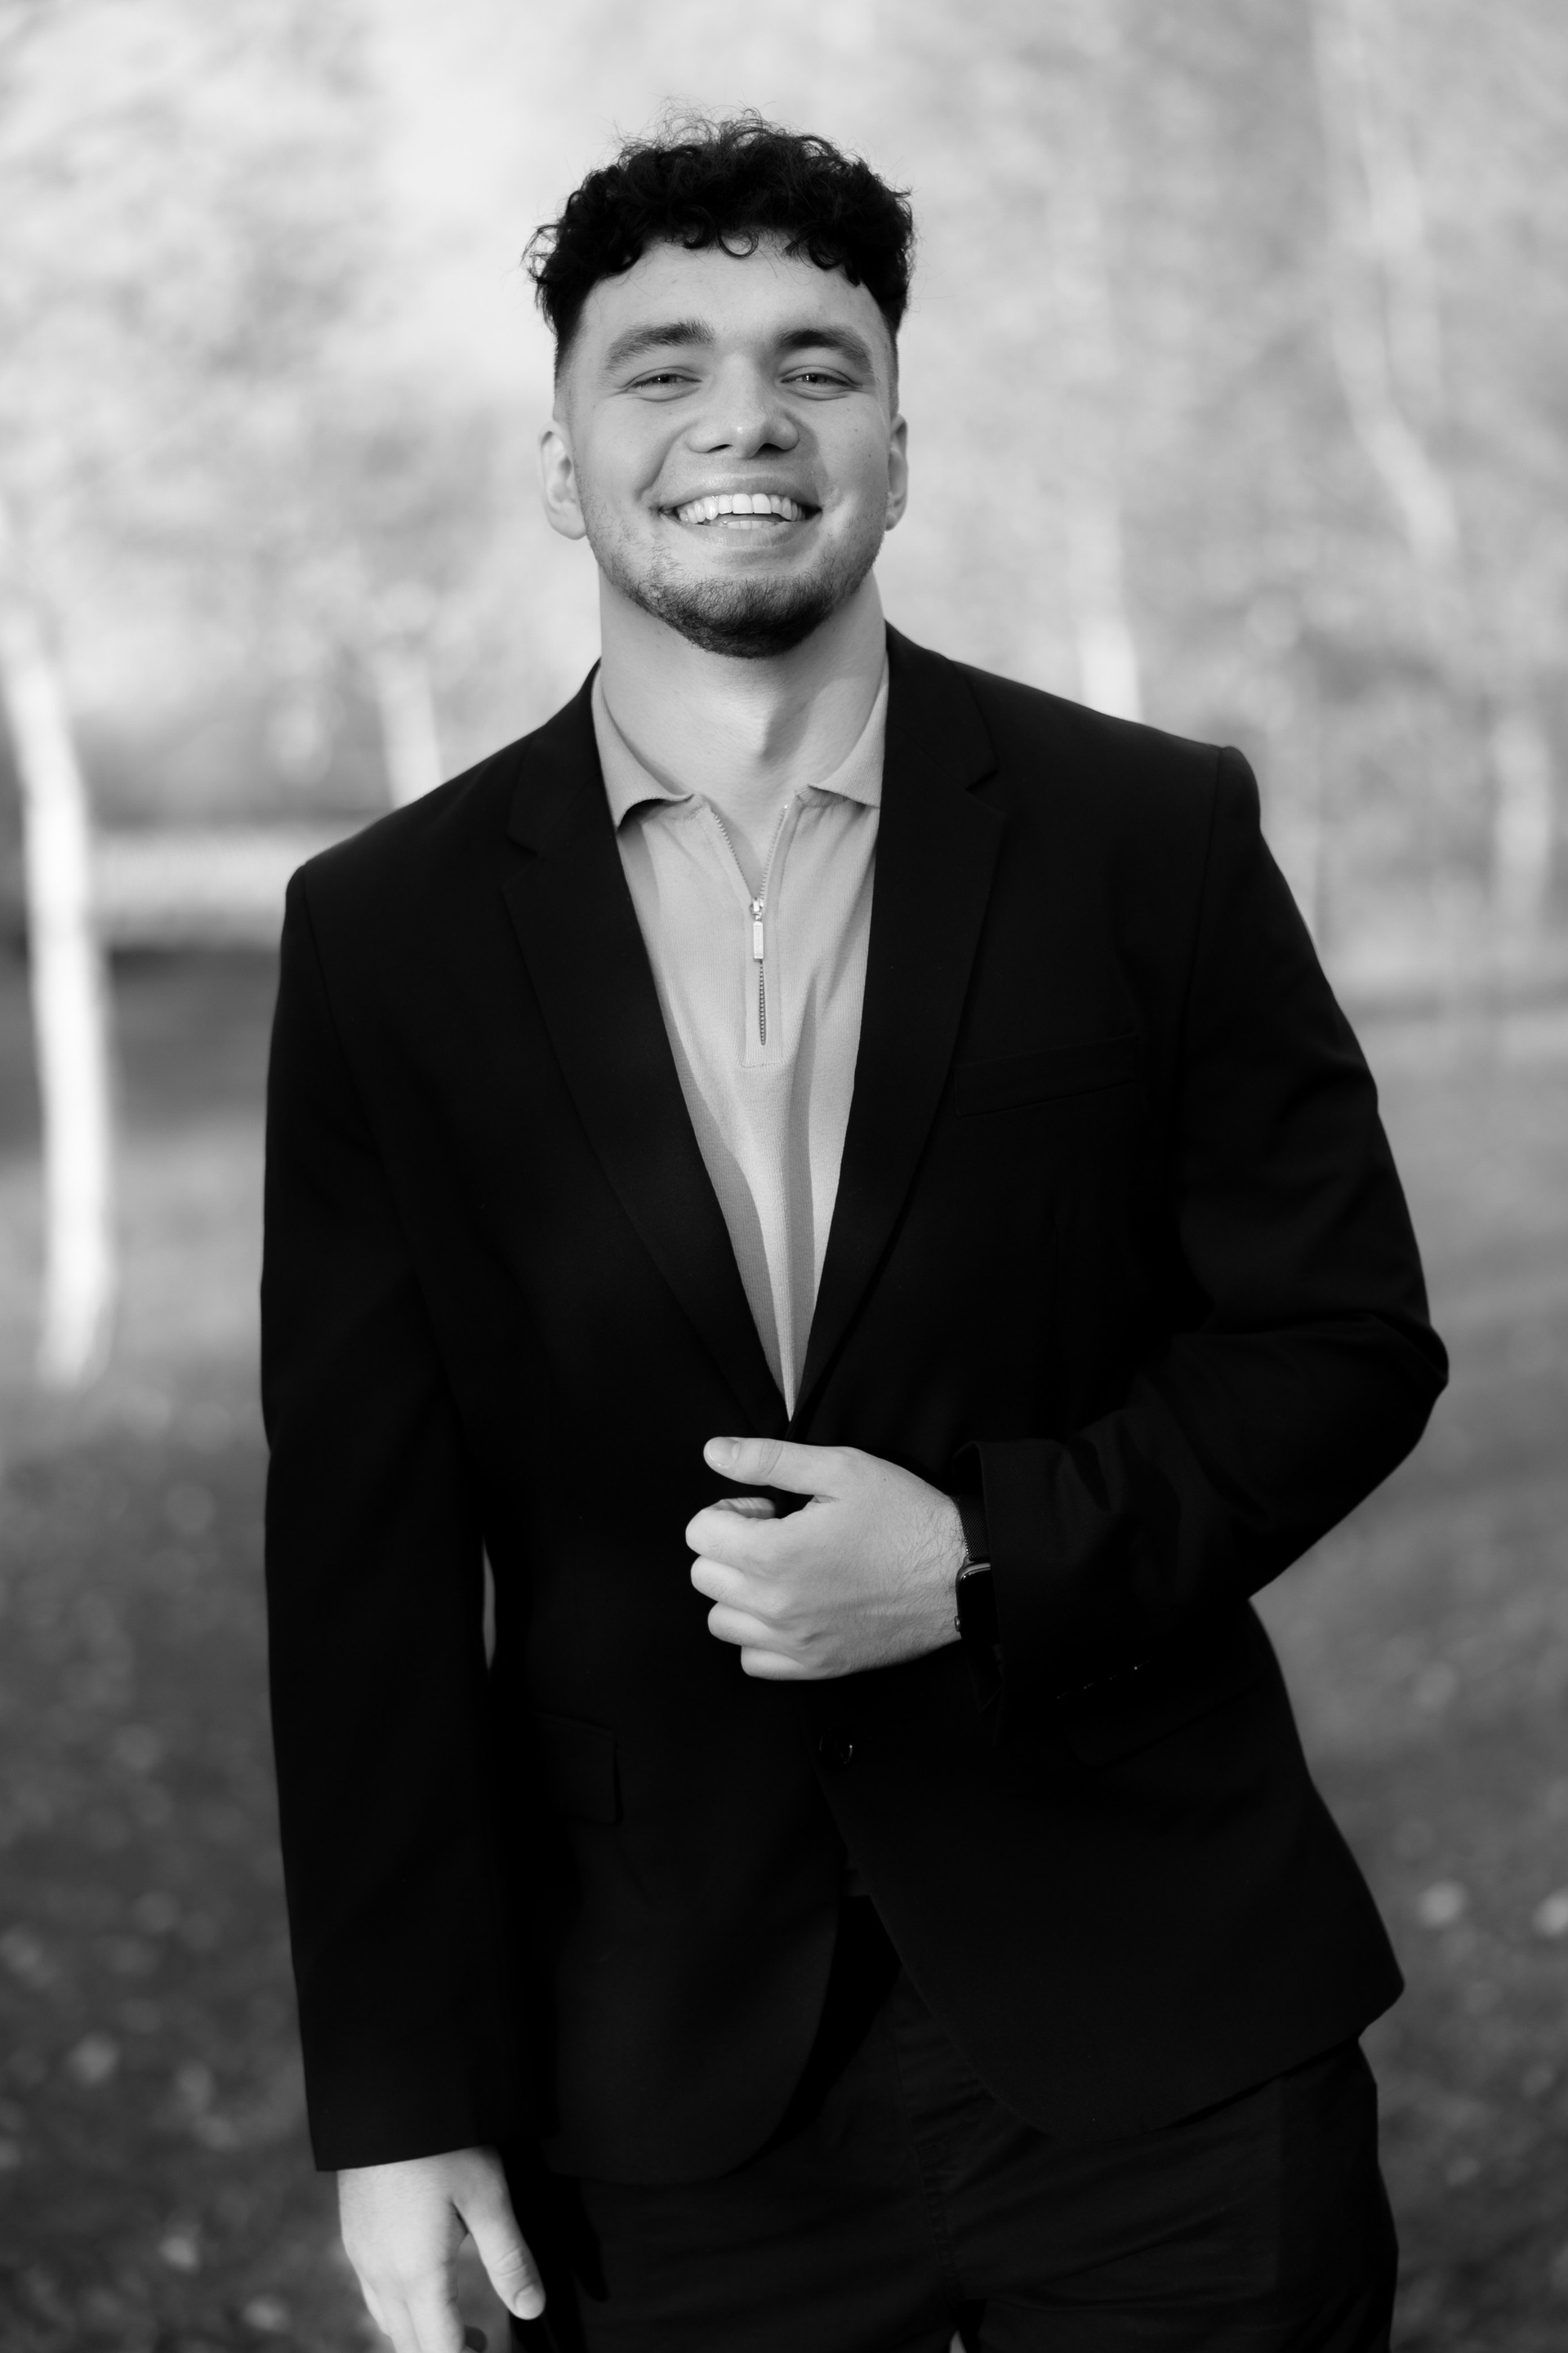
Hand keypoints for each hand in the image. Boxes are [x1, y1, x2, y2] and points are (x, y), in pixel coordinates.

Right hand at [339, 2145, 543, 2352]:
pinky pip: (374, 2294)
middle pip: (409, 2345)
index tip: (494, 2350)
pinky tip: (425, 2283)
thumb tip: (533, 2310)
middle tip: (486, 2344)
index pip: (440, 2350)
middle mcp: (380, 2275)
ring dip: (422, 2335)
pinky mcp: (353, 2235)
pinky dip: (402, 2310)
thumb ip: (509, 2259)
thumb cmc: (442, 2144)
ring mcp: (360, 2255)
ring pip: (388, 2323)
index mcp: (416, 2275)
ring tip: (462, 2323)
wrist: (384, 2096)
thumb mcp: (488, 2197)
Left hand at [686, 1438, 965, 1679]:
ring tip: (781, 1571)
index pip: (699, 1535)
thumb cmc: (904, 1518)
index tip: (766, 1509)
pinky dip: (759, 1635)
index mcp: (776, 1554)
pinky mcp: (814, 1667)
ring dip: (739, 1592)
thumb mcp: (840, 1469)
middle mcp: (776, 1606)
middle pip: (704, 1576)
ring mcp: (794, 1643)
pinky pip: (752, 1659)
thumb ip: (768, 1459)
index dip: (729, 1511)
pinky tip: (788, 1608)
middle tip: (775, 1534)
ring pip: (721, 1620)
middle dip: (730, 1547)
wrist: (958, 1574)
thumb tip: (713, 1452)